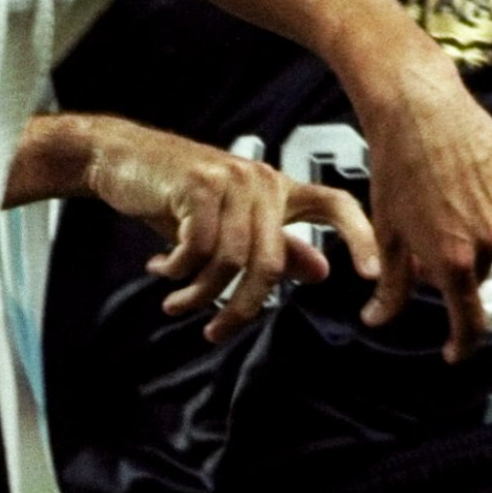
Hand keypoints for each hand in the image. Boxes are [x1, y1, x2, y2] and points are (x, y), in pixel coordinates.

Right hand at [77, 118, 376, 344]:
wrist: (121, 158)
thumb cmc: (174, 193)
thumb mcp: (227, 224)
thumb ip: (274, 246)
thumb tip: (321, 271)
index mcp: (278, 188)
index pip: (336, 205)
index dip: (360, 237)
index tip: (371, 276)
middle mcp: (262, 181)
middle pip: (269, 263)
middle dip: (240, 308)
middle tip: (213, 334)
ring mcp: (231, 181)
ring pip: (229, 261)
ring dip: (196, 295)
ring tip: (174, 304)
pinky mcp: (197, 186)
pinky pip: (196, 249)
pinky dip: (176, 271)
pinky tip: (159, 269)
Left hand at [356, 49, 491, 360]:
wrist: (420, 111)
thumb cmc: (394, 173)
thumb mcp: (386, 234)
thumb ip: (389, 285)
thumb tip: (377, 320)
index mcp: (454, 263)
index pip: (469, 320)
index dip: (461, 342)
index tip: (452, 354)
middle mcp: (490, 243)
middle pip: (471, 275)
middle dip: (448, 267)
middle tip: (419, 236)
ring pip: (488, 242)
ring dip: (466, 234)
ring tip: (437, 198)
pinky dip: (483, 206)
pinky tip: (460, 180)